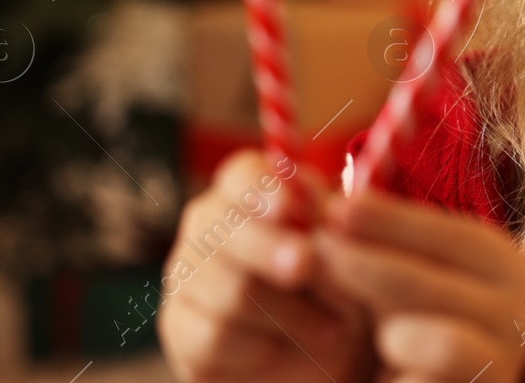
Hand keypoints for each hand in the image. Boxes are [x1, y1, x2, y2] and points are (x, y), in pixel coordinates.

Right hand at [158, 149, 379, 382]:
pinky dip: (261, 347)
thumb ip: (328, 221)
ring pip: (228, 290)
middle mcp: (206, 227)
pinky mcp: (180, 329)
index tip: (290, 208)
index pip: (241, 175)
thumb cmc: (338, 281)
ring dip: (289, 312)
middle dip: (270, 249)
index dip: (262, 190)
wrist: (329, 347)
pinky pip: (214, 336)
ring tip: (334, 327)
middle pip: (224, 230)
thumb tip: (312, 205)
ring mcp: (186, 277)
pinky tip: (289, 348)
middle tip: (307, 265)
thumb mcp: (344, 248)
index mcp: (246, 192)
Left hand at [320, 186, 524, 382]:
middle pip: (426, 280)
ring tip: (370, 332)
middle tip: (312, 256)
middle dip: (362, 265)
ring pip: (425, 335)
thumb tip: (327, 186)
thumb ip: (380, 233)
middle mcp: (519, 311)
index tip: (334, 210)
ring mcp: (505, 361)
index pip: (448, 233)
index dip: (390, 220)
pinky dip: (394, 376)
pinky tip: (383, 374)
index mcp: (508, 267)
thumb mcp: (407, 271)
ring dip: (385, 330)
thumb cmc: (420, 321)